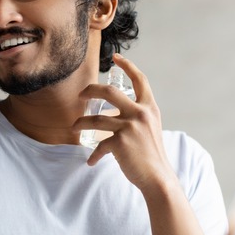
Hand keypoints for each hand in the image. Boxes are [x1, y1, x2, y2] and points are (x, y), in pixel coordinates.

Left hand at [73, 54, 175, 191]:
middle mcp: (140, 113)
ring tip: (75, 128)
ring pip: (96, 119)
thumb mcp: (151, 128)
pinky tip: (91, 161)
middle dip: (90, 90)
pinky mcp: (120, 143)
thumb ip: (138, 117)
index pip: (140, 80)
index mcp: (149, 108)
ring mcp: (130, 127)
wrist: (158, 177)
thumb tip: (115, 114)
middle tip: (81, 95)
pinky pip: (100, 146)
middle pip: (109, 92)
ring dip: (81, 123)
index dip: (127, 66)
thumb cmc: (152, 155)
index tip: (116, 57)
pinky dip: (94, 154)